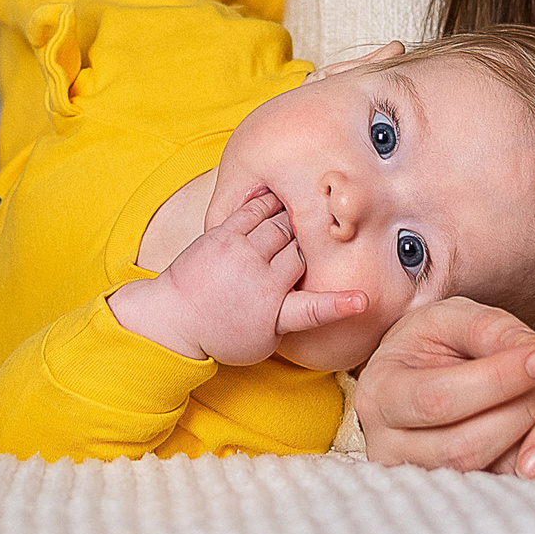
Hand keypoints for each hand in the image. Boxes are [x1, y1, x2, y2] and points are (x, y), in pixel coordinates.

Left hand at [109, 191, 364, 366]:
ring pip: (279, 224)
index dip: (340, 305)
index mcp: (270, 310)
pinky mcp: (220, 236)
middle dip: (314, 239)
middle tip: (330, 226)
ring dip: (295, 216)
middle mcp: (256, 279)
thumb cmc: (222, 333)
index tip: (363, 301)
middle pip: (300, 249)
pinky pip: (251, 209)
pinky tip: (280, 194)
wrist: (172, 320)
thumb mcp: (263, 339)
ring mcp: (237, 253)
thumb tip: (325, 300)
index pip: (313, 307)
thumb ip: (294, 315)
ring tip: (310, 206)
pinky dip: (269, 201)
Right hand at [355, 297, 534, 470]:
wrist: (417, 377)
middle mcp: (388, 445)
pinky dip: (533, 456)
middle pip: (463, 444)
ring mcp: (419, 478)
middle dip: (521, 410)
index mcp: (379, 394)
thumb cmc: (431, 345)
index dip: (496, 380)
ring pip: (486, 471)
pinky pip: (501, 484)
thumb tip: (534, 354)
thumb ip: (489, 328)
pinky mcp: (452, 495)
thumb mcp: (450, 318)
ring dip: (532, 435)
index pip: (438, 398)